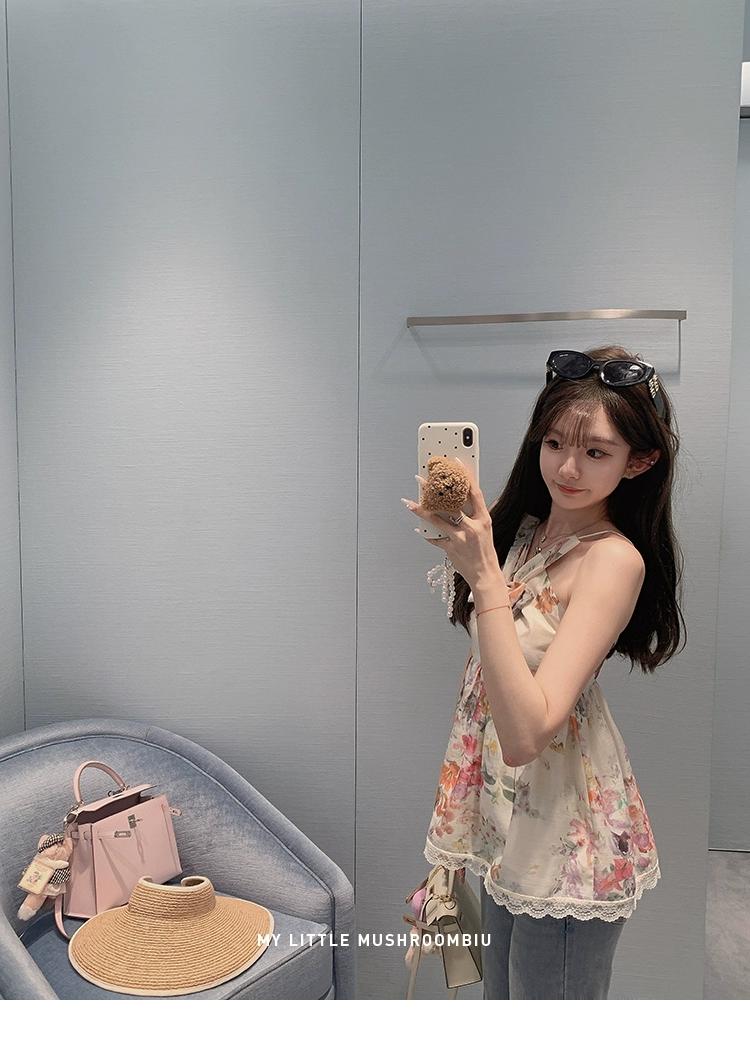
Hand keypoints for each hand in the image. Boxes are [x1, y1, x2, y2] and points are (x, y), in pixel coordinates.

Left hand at [401, 456, 505, 591]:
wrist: (485, 574)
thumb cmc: (485, 551)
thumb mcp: (485, 529)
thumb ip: (474, 515)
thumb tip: (460, 499)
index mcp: (483, 518)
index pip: (474, 492)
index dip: (465, 476)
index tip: (455, 462)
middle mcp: (472, 526)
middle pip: (451, 503)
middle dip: (435, 490)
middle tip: (422, 479)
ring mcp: (460, 538)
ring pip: (437, 520)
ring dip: (422, 511)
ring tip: (409, 502)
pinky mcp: (450, 549)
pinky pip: (434, 538)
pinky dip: (425, 534)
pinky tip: (417, 529)